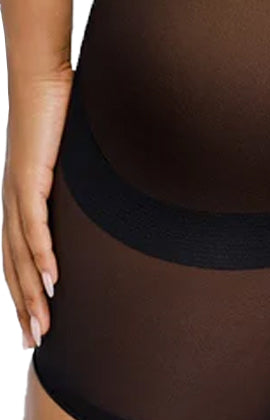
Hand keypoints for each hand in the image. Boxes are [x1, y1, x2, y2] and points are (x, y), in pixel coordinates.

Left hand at [2, 66, 72, 347]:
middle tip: (36, 341)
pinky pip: (35, 226)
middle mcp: (12, 201)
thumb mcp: (71, 155)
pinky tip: (51, 280)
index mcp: (20, 198)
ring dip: (32, 292)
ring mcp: (17, 191)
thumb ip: (80, 179)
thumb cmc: (58, 109)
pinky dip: (42, 256)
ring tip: (44, 324)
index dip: (25, 290)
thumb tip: (108, 191)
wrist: (41, 78)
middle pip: (15, 265)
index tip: (36, 320)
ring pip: (21, 254)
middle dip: (25, 306)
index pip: (18, 254)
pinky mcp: (29, 178)